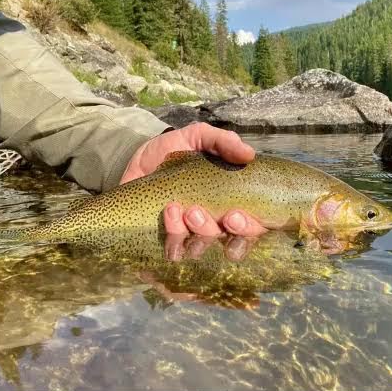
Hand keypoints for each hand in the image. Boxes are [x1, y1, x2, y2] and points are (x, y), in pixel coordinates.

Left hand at [121, 123, 267, 238]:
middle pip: (230, 246)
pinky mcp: (166, 243)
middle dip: (214, 231)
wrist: (138, 161)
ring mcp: (190, 237)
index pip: (253, 229)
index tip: (233, 215)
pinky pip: (175, 253)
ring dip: (192, 232)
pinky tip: (167, 214)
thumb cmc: (173, 151)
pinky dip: (172, 237)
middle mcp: (215, 225)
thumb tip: (248, 154)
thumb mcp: (197, 137)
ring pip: (201, 250)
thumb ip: (222, 141)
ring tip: (174, 208)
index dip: (249, 229)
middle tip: (196, 212)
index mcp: (231, 204)